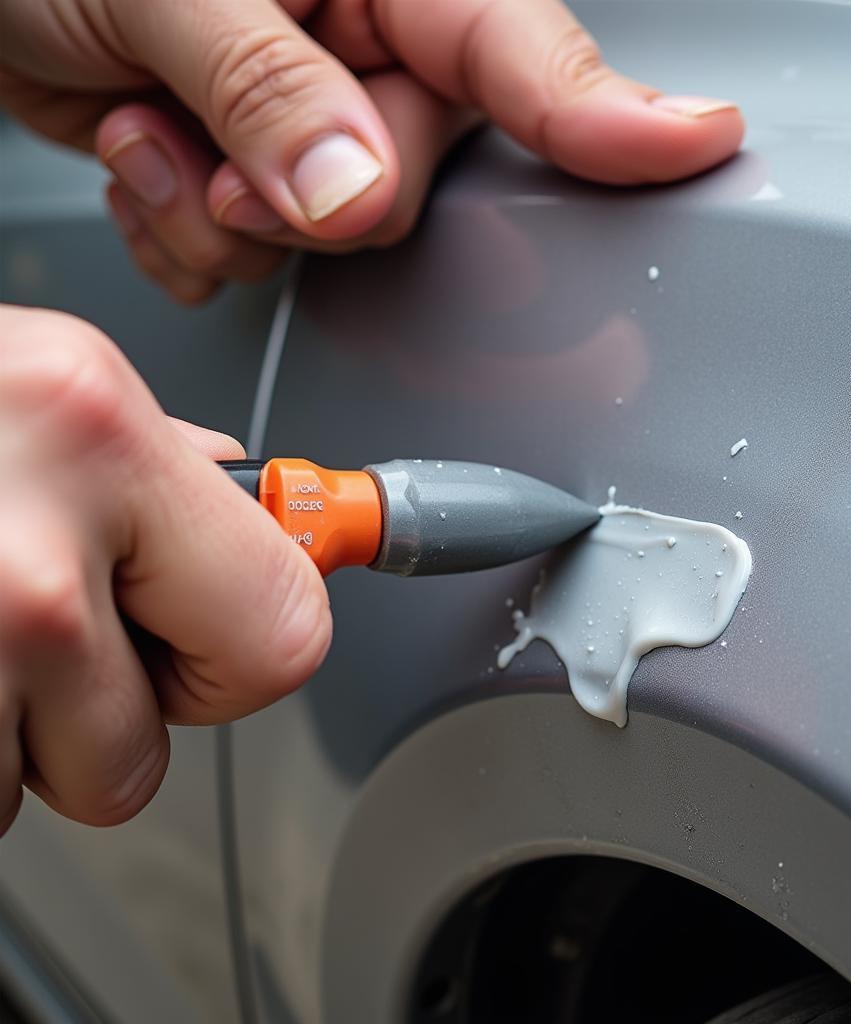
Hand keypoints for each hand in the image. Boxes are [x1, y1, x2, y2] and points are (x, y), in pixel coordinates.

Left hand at [0, 0, 743, 302]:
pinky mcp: (256, 166)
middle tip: (221, 158)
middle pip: (414, 180)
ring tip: (162, 137)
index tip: (701, 142)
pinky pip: (262, 254)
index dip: (611, 110)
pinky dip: (195, 238)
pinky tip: (154, 164)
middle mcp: (359, 40)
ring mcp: (310, 111)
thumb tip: (355, 195)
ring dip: (235, 221)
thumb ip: (270, 89)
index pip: (519, 47)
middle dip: (310, 198)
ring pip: (335, 236)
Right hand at [0, 305, 331, 833]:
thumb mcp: (29, 382)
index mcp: (94, 434)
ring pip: (25, 799)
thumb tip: (239, 493)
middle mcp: (20, 560)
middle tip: (25, 634)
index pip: (285, 631)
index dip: (241, 652)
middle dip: (96, 721)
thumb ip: (149, 460)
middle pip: (143, 759)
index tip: (207, 640)